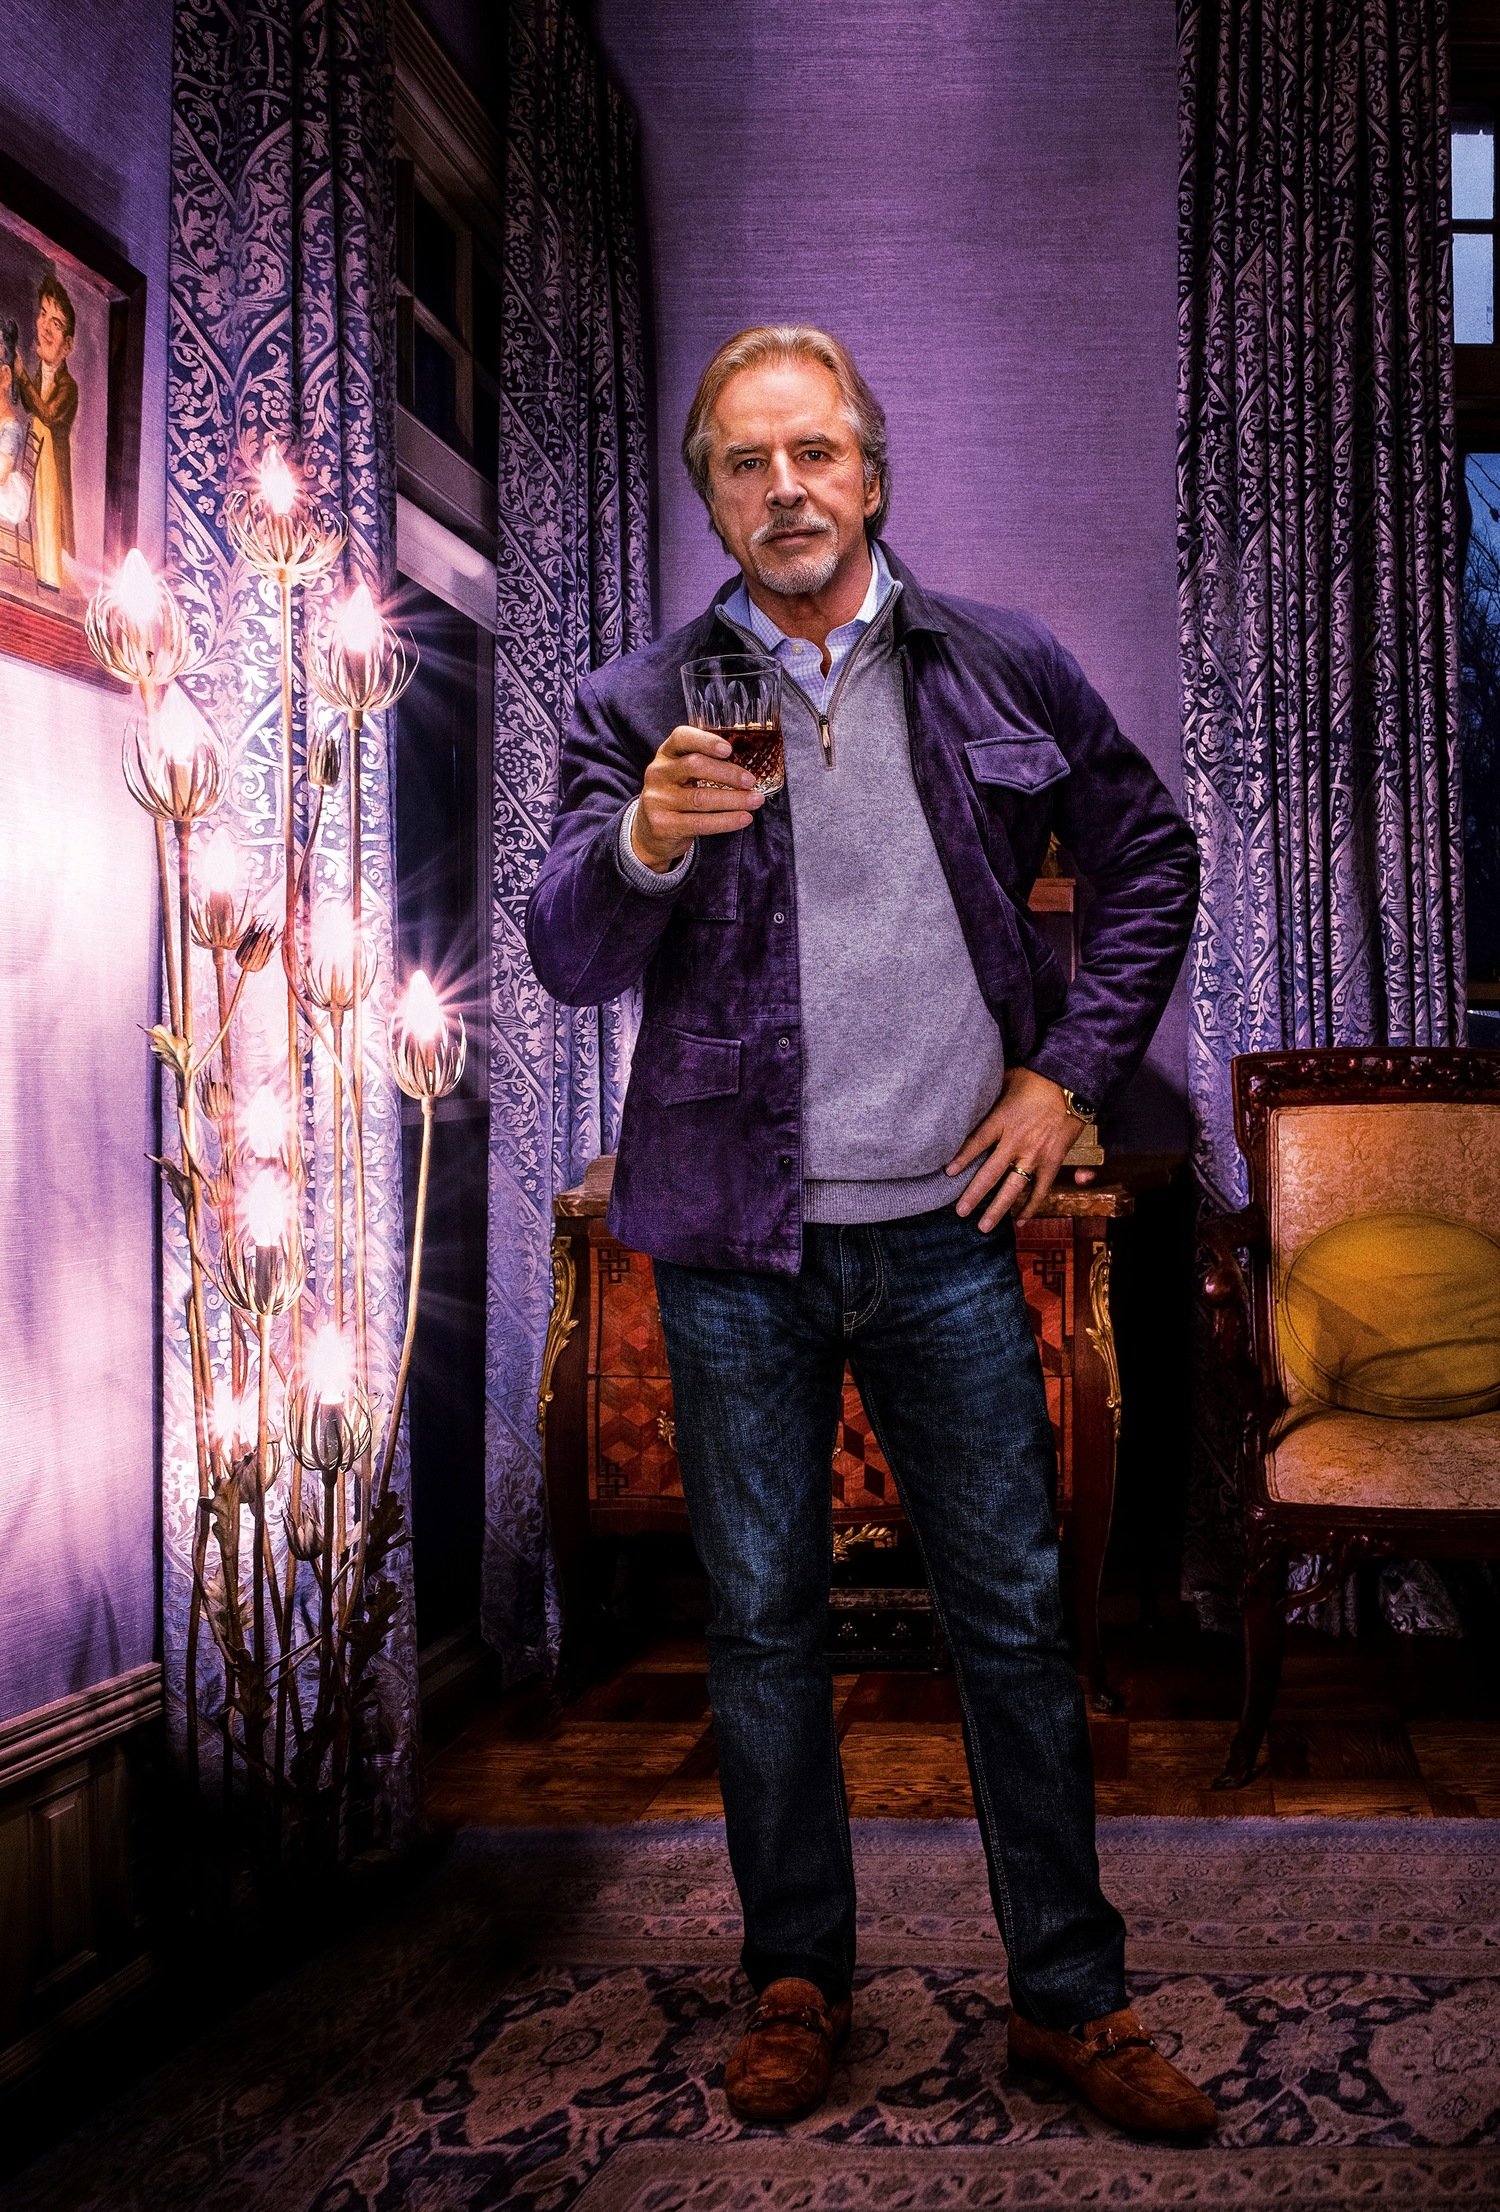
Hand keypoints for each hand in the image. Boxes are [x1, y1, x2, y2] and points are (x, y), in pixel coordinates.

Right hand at [631, 723, 765, 871]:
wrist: (651, 831)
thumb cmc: (678, 795)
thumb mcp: (684, 773)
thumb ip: (706, 762)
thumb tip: (750, 761)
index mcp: (666, 753)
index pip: (681, 737)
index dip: (706, 741)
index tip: (729, 749)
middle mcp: (658, 773)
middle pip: (694, 766)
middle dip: (727, 773)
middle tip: (751, 781)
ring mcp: (657, 799)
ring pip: (700, 798)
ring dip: (734, 800)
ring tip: (755, 800)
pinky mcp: (662, 824)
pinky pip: (699, 823)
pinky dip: (726, 821)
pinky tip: (744, 818)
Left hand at [945, 1066, 1095, 1229]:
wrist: (1072, 1084)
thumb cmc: (1036, 1079)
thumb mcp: (1006, 1081)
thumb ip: (989, 1097)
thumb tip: (970, 1099)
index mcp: (1002, 1120)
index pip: (975, 1143)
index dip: (961, 1159)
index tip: (947, 1173)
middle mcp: (1016, 1141)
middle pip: (990, 1173)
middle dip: (973, 1195)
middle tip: (960, 1212)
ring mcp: (1035, 1155)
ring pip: (1013, 1188)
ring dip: (997, 1209)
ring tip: (983, 1227)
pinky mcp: (1053, 1162)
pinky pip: (1040, 1190)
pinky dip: (1031, 1207)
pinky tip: (1020, 1221)